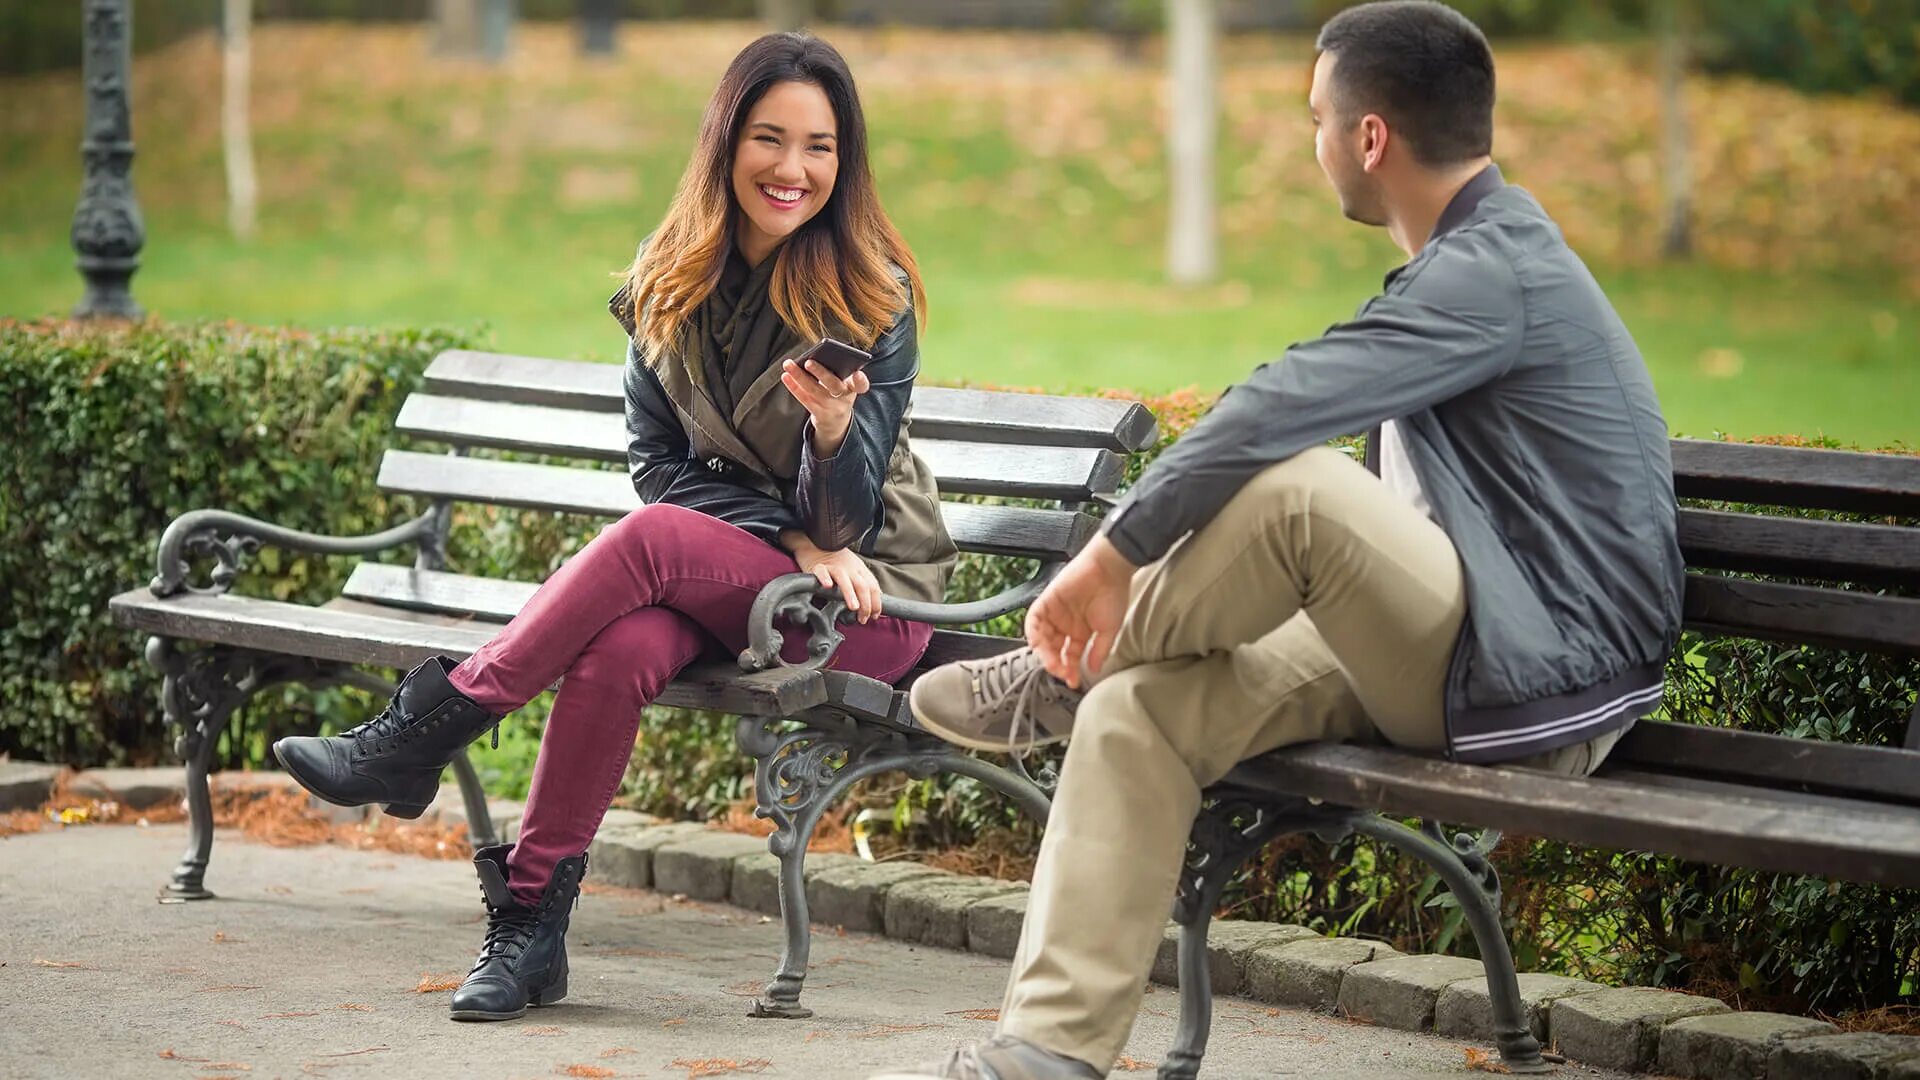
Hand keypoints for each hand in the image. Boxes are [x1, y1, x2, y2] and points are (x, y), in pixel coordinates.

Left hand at [781, 356, 869, 456]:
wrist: (836, 422)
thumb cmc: (838, 394)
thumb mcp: (844, 385)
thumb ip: (837, 371)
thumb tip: (815, 356)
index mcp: (853, 388)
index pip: (861, 385)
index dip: (860, 380)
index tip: (857, 374)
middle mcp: (844, 398)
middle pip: (833, 385)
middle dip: (820, 373)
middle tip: (808, 362)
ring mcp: (830, 407)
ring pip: (813, 390)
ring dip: (799, 376)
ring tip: (788, 364)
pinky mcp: (818, 414)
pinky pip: (804, 399)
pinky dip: (794, 387)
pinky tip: (786, 376)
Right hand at [785, 531, 883, 623]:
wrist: (815, 543)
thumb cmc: (835, 559)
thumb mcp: (854, 569)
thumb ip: (863, 582)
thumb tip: (875, 600)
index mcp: (859, 569)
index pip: (873, 586)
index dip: (876, 603)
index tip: (874, 616)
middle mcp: (849, 568)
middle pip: (862, 585)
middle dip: (866, 603)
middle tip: (863, 618)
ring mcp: (833, 566)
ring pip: (844, 579)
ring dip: (850, 594)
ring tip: (853, 607)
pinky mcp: (818, 566)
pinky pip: (821, 572)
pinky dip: (824, 578)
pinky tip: (827, 586)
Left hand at [1025, 535, 1136, 687]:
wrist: (1110, 568)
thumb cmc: (1114, 595)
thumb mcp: (1110, 629)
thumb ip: (1099, 650)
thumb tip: (1093, 670)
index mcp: (1081, 631)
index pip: (1071, 656)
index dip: (1071, 670)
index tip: (1073, 681)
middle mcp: (1066, 624)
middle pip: (1054, 649)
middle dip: (1056, 663)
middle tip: (1061, 672)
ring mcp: (1056, 613)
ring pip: (1043, 637)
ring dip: (1045, 652)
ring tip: (1052, 662)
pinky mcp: (1047, 600)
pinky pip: (1034, 618)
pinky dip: (1033, 631)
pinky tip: (1038, 644)